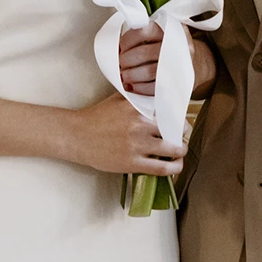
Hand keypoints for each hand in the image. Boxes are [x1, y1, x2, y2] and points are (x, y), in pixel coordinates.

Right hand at [65, 92, 185, 176]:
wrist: (78, 136)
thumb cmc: (98, 116)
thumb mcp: (119, 98)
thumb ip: (138, 96)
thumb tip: (158, 94)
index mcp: (138, 106)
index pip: (169, 109)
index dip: (180, 115)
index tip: (181, 119)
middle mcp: (140, 124)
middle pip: (175, 127)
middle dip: (183, 131)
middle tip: (183, 134)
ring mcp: (137, 145)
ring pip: (172, 149)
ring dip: (181, 150)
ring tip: (181, 151)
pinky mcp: (132, 163)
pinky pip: (161, 168)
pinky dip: (173, 168)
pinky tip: (176, 166)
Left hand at [119, 23, 217, 97]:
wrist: (195, 64)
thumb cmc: (169, 47)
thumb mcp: (162, 31)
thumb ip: (143, 32)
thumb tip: (116, 44)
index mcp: (169, 28)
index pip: (143, 31)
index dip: (127, 41)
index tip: (120, 47)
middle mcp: (176, 44)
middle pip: (144, 53)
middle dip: (127, 61)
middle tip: (120, 64)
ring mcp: (179, 64)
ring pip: (149, 71)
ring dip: (131, 75)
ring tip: (124, 76)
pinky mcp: (178, 81)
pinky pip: (155, 87)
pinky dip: (140, 88)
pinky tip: (133, 87)